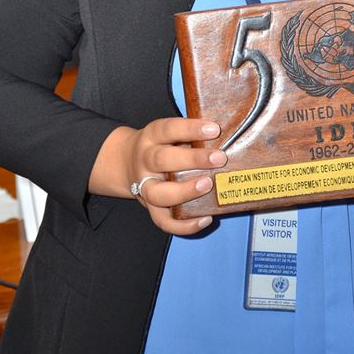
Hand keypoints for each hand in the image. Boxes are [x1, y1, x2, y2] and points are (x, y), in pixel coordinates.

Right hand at [89, 119, 225, 234]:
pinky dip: (184, 225)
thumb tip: (228, 137)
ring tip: (208, 185)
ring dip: (184, 191)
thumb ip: (191, 136)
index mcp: (152, 136)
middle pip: (162, 160)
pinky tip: (205, 219)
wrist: (125, 162)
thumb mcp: (168, 133)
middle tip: (219, 159)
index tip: (214, 130)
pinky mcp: (149, 207)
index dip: (190, 129)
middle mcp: (145, 160)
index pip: (168, 129)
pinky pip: (163, 221)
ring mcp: (144, 186)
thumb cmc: (160, 145)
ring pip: (158, 193)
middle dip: (192, 160)